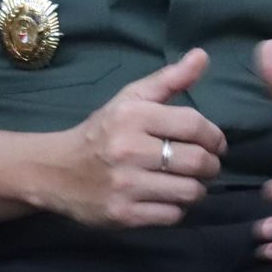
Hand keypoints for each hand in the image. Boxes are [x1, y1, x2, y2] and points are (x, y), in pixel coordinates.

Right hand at [43, 48, 226, 227]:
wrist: (55, 172)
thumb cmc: (102, 132)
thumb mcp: (130, 100)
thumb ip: (169, 79)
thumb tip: (202, 55)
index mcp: (133, 116)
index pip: (193, 125)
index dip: (214, 136)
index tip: (216, 143)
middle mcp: (129, 150)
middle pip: (197, 161)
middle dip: (210, 165)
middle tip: (205, 165)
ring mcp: (126, 185)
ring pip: (189, 192)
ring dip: (196, 188)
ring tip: (185, 181)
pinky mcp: (124, 215)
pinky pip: (172, 215)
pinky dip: (176, 208)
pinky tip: (166, 198)